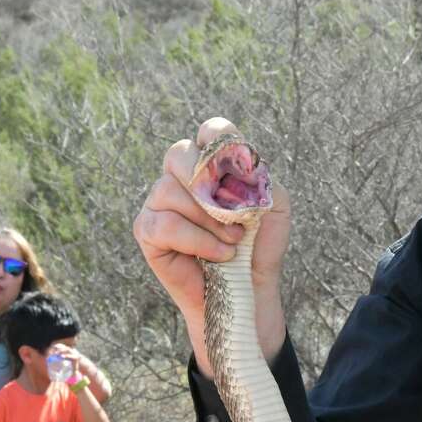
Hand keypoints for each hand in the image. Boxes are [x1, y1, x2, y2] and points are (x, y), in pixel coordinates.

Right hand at [133, 118, 290, 377]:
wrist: (249, 289)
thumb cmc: (259, 245)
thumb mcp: (274, 206)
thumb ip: (259, 178)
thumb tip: (231, 169)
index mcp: (211, 165)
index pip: (209, 132)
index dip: (218, 138)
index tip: (237, 163)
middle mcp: (180, 178)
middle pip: (178, 154)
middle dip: (208, 182)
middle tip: (234, 212)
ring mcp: (159, 203)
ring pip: (171, 191)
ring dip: (209, 220)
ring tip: (233, 241)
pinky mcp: (147, 231)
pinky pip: (166, 224)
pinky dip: (198, 240)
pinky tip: (219, 254)